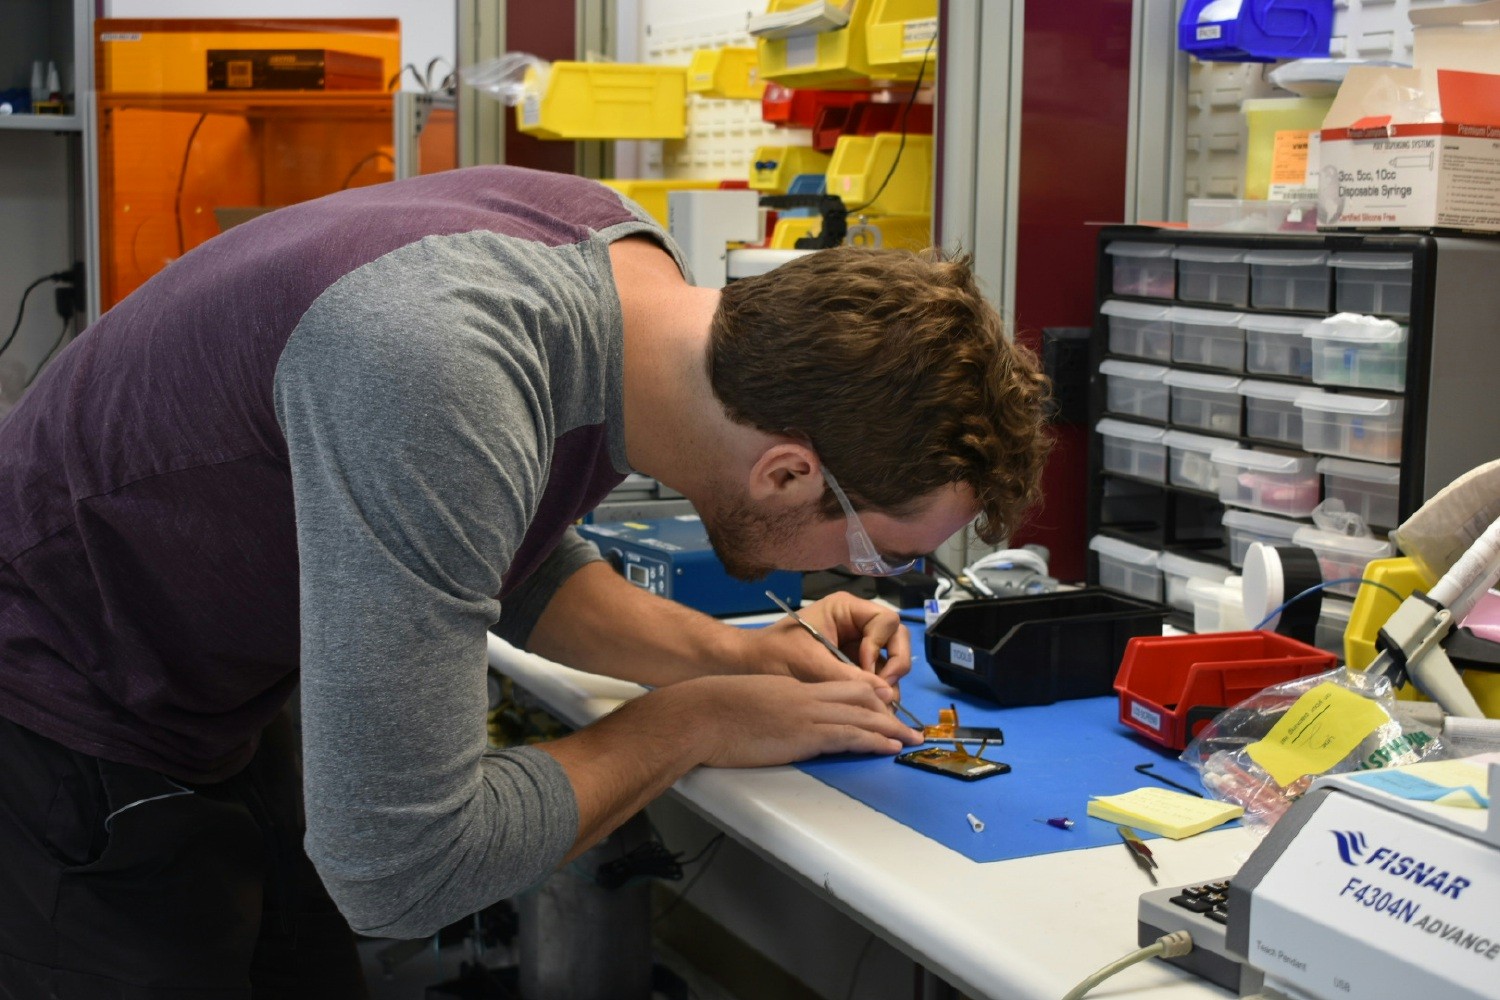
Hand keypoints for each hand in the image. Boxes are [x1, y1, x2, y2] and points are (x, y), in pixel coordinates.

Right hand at [663, 674, 922, 768]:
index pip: (840, 687)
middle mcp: (805, 695)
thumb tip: (776, 724)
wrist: (700, 715)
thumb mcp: (749, 701)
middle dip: (886, 711)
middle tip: (907, 724)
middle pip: (858, 697)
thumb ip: (770, 707)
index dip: (866, 696)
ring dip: (890, 728)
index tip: (883, 706)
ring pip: (861, 715)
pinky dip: (874, 740)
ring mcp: (806, 714)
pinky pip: (849, 735)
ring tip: (911, 739)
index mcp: (792, 687)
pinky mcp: (804, 735)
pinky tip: (889, 746)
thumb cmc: (712, 711)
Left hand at [748, 592, 911, 698]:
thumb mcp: (811, 663)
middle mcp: (856, 625)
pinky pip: (876, 678)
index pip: (886, 621)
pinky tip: (868, 710)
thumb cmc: (773, 653)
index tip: (865, 669)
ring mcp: (856, 646)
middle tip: (884, 692)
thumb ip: (848, 677)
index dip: (882, 646)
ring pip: (890, 662)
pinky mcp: (852, 667)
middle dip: (894, 666)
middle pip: (896, 640)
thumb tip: (886, 694)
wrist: (748, 666)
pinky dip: (877, 694)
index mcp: (846, 610)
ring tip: (876, 707)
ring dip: (887, 685)